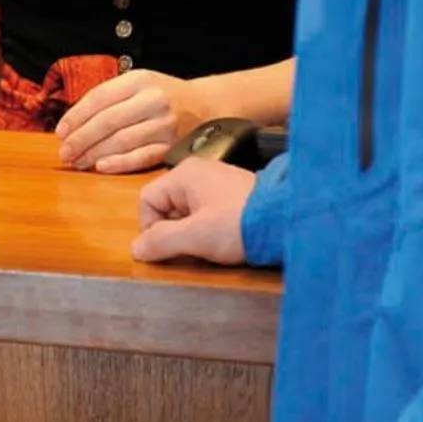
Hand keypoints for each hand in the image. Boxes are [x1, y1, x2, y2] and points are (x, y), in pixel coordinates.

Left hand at [55, 70, 206, 173]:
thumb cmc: (163, 95)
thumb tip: (73, 121)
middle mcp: (153, 100)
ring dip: (94, 154)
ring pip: (122, 141)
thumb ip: (111, 96)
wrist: (206, 105)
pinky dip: (119, 163)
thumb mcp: (139, 83)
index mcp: (140, 80)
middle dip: (81, 139)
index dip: (76, 116)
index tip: (60, 132)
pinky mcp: (173, 146)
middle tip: (64, 152)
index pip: (100, 98)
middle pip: (108, 121)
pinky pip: (141, 157)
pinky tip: (101, 166)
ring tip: (77, 162)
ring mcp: (165, 125)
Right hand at [130, 157, 254, 264]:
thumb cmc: (239, 224)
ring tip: (211, 245)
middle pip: (167, 205)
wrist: (286, 220)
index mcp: (184, 174)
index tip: (167, 247)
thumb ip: (161, 242)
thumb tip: (136, 249)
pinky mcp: (232, 195)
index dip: (150, 227)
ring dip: (191, 232)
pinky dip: (208, 228)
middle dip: (174, 231)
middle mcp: (198, 172)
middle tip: (192, 247)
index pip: (147, 199)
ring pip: (186, 211)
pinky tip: (224, 239)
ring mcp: (217, 182)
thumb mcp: (195, 237)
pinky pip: (206, 212)